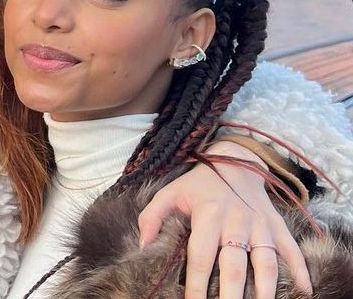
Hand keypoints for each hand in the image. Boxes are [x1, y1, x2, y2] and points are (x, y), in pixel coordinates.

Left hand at [138, 142, 310, 298]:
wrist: (235, 161)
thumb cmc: (198, 185)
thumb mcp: (169, 193)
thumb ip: (152, 217)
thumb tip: (143, 246)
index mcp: (208, 215)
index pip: (201, 257)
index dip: (196, 284)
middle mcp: (237, 221)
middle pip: (235, 266)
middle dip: (231, 294)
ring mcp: (261, 225)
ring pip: (266, 262)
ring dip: (265, 289)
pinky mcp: (278, 227)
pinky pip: (292, 251)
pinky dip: (301, 271)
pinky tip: (303, 291)